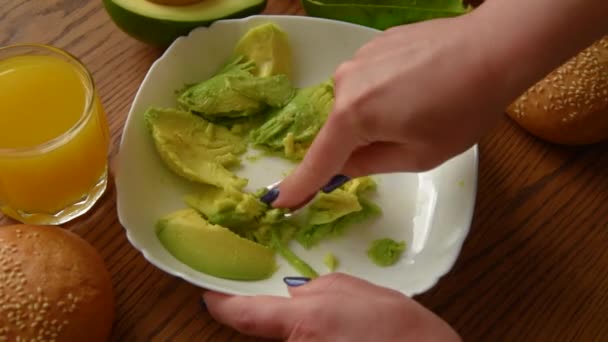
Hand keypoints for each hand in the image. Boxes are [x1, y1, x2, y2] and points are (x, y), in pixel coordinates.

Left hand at [203, 273, 460, 340]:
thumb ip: (318, 289)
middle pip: (270, 332)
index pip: (243, 314)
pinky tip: (349, 338)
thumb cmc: (402, 329)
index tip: (209, 294)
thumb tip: (295, 292)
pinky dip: (319, 340)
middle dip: (285, 319)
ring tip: (347, 329)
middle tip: (323, 313)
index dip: (220, 303)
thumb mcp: (357, 292)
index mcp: (305, 320)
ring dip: (309, 333)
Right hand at [273, 14, 503, 207]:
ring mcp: (358, 58)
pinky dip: (383, 92)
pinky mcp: (374, 44)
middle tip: (405, 140)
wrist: (493, 48)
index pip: (319, 160)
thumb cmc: (462, 109)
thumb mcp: (419, 155)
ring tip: (418, 109)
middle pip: (339, 130)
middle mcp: (345, 83)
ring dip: (373, 116)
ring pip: (354, 104)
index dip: (300, 186)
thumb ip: (371, 164)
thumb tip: (344, 165)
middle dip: (358, 144)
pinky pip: (367, 81)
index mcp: (353, 116)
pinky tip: (418, 86)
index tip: (280, 202)